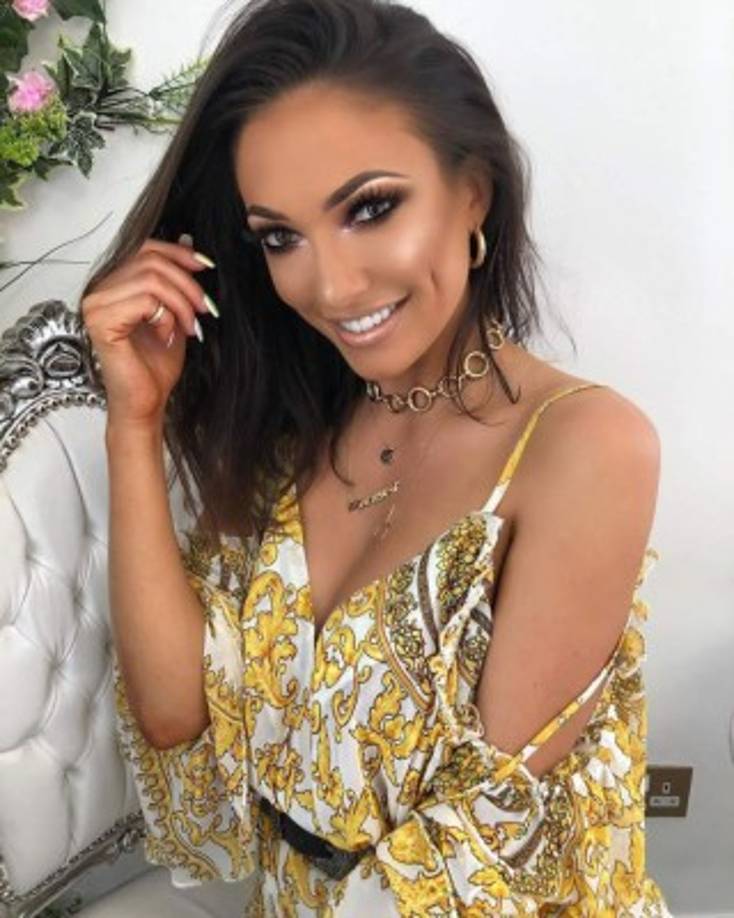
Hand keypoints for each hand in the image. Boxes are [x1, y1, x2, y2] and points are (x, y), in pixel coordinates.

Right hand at [81, 234, 217, 428]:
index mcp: (114, 285)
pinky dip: (166, 317)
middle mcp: (100, 291)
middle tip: (204, 310)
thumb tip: (188, 241)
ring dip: (180, 303)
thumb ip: (177, 280)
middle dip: (187, 284)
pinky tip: (167, 336)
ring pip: (151, 279)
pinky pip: (144, 300)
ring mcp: (96, 305)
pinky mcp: (101, 322)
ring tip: (189, 327)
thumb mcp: (175, 313)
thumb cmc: (156, 366)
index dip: (179, 253)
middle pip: (151, 261)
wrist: (148, 402)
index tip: (206, 267)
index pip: (145, 249)